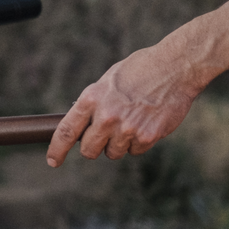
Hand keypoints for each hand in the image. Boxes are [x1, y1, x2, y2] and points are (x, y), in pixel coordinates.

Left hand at [45, 45, 200, 167]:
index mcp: (91, 99)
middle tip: (103, 135)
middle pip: (88, 150)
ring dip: (118, 144)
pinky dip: (138, 142)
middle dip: (93, 147)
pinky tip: (145, 122)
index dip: (57, 149)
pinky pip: (135, 151)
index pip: (66, 131)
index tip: (53, 161)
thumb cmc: (139, 70)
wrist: (175, 67)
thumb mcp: (107, 82)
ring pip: (113, 153)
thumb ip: (92, 104)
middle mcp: (106, 116)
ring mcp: (127, 128)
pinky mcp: (148, 136)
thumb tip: (80, 125)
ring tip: (130, 121)